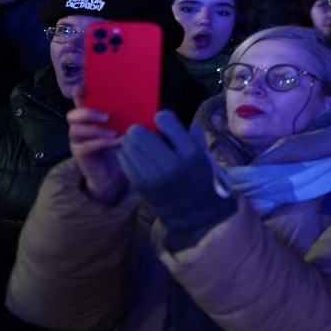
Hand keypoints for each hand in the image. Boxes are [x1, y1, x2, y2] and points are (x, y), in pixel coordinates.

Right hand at [66, 94, 126, 203]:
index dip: (79, 92)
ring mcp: (78, 141)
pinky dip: (101, 143)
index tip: (85, 86)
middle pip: (73, 114)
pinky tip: (116, 142)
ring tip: (114, 132)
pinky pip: (86, 147)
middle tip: (107, 115)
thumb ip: (133, 117)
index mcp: (91, 115)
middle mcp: (80, 126)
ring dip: (96, 129)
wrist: (116, 174)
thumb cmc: (122, 146)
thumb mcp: (128, 128)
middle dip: (87, 112)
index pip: (79, 100)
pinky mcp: (80, 154)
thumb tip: (155, 109)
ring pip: (76, 130)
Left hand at [117, 112, 234, 246]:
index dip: (162, 118)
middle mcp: (170, 162)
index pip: (166, 121)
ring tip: (133, 143)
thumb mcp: (205, 157)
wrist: (197, 213)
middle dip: (139, 130)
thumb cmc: (202, 180)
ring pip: (130, 148)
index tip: (162, 122)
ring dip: (129, 142)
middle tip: (141, 132)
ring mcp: (154, 176)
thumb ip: (196, 138)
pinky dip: (125, 155)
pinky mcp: (142, 186)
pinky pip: (126, 164)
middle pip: (141, 135)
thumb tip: (188, 123)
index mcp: (188, 152)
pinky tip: (129, 154)